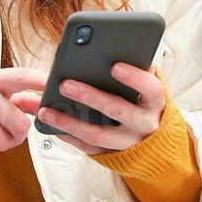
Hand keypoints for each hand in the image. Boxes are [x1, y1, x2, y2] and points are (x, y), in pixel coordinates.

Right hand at [0, 67, 47, 162]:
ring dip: (4, 143)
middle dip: (21, 132)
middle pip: (17, 121)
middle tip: (14, 130)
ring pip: (2, 141)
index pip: (21, 76)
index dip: (40, 81)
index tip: (56, 87)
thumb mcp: (1, 94)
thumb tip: (44, 104)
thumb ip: (26, 99)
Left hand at [19, 62, 164, 155]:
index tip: (114, 66)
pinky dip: (67, 135)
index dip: (134, 78)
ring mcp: (127, 142)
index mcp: (154, 101)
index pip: (150, 88)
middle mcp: (143, 123)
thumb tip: (108, 46)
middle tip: (65, 84)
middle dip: (90, 97)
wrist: (155, 142)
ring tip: (46, 110)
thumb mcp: (145, 86)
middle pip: (117, 110)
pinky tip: (49, 125)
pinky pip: (86, 146)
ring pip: (97, 134)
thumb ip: (132, 67)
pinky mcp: (111, 154)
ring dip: (69, 122)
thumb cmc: (143, 101)